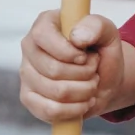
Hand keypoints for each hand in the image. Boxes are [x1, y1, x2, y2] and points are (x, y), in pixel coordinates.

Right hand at [19, 12, 134, 123]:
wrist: (103, 79)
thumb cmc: (101, 52)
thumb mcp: (108, 32)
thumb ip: (96, 26)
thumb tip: (76, 37)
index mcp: (45, 24)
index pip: (42, 35)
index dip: (67, 51)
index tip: (85, 56)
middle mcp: (30, 47)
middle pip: (53, 69)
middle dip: (84, 74)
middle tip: (93, 71)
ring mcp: (26, 74)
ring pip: (56, 92)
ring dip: (84, 91)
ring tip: (91, 84)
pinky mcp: (28, 98)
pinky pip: (50, 110)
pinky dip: (75, 109)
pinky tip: (84, 102)